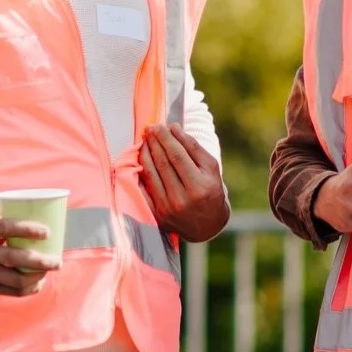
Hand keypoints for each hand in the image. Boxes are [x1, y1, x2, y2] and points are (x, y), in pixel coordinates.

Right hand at [0, 217, 58, 295]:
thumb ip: (5, 227)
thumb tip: (38, 227)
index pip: (6, 228)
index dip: (28, 230)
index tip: (47, 232)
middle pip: (15, 259)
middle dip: (41, 262)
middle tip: (57, 261)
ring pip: (15, 280)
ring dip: (37, 278)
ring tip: (48, 271)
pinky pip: (10, 291)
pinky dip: (27, 288)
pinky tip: (37, 283)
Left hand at [139, 124, 229, 242]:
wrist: (207, 225)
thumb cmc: (211, 191)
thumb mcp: (211, 168)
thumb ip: (194, 147)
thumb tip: (174, 128)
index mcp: (199, 187)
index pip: (177, 156)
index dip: (166, 138)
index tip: (159, 126)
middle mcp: (182, 199)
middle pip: (163, 163)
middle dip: (154, 142)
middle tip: (150, 129)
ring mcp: (167, 209)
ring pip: (151, 174)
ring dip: (145, 154)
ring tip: (145, 141)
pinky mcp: (157, 215)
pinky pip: (144, 189)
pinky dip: (141, 172)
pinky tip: (140, 160)